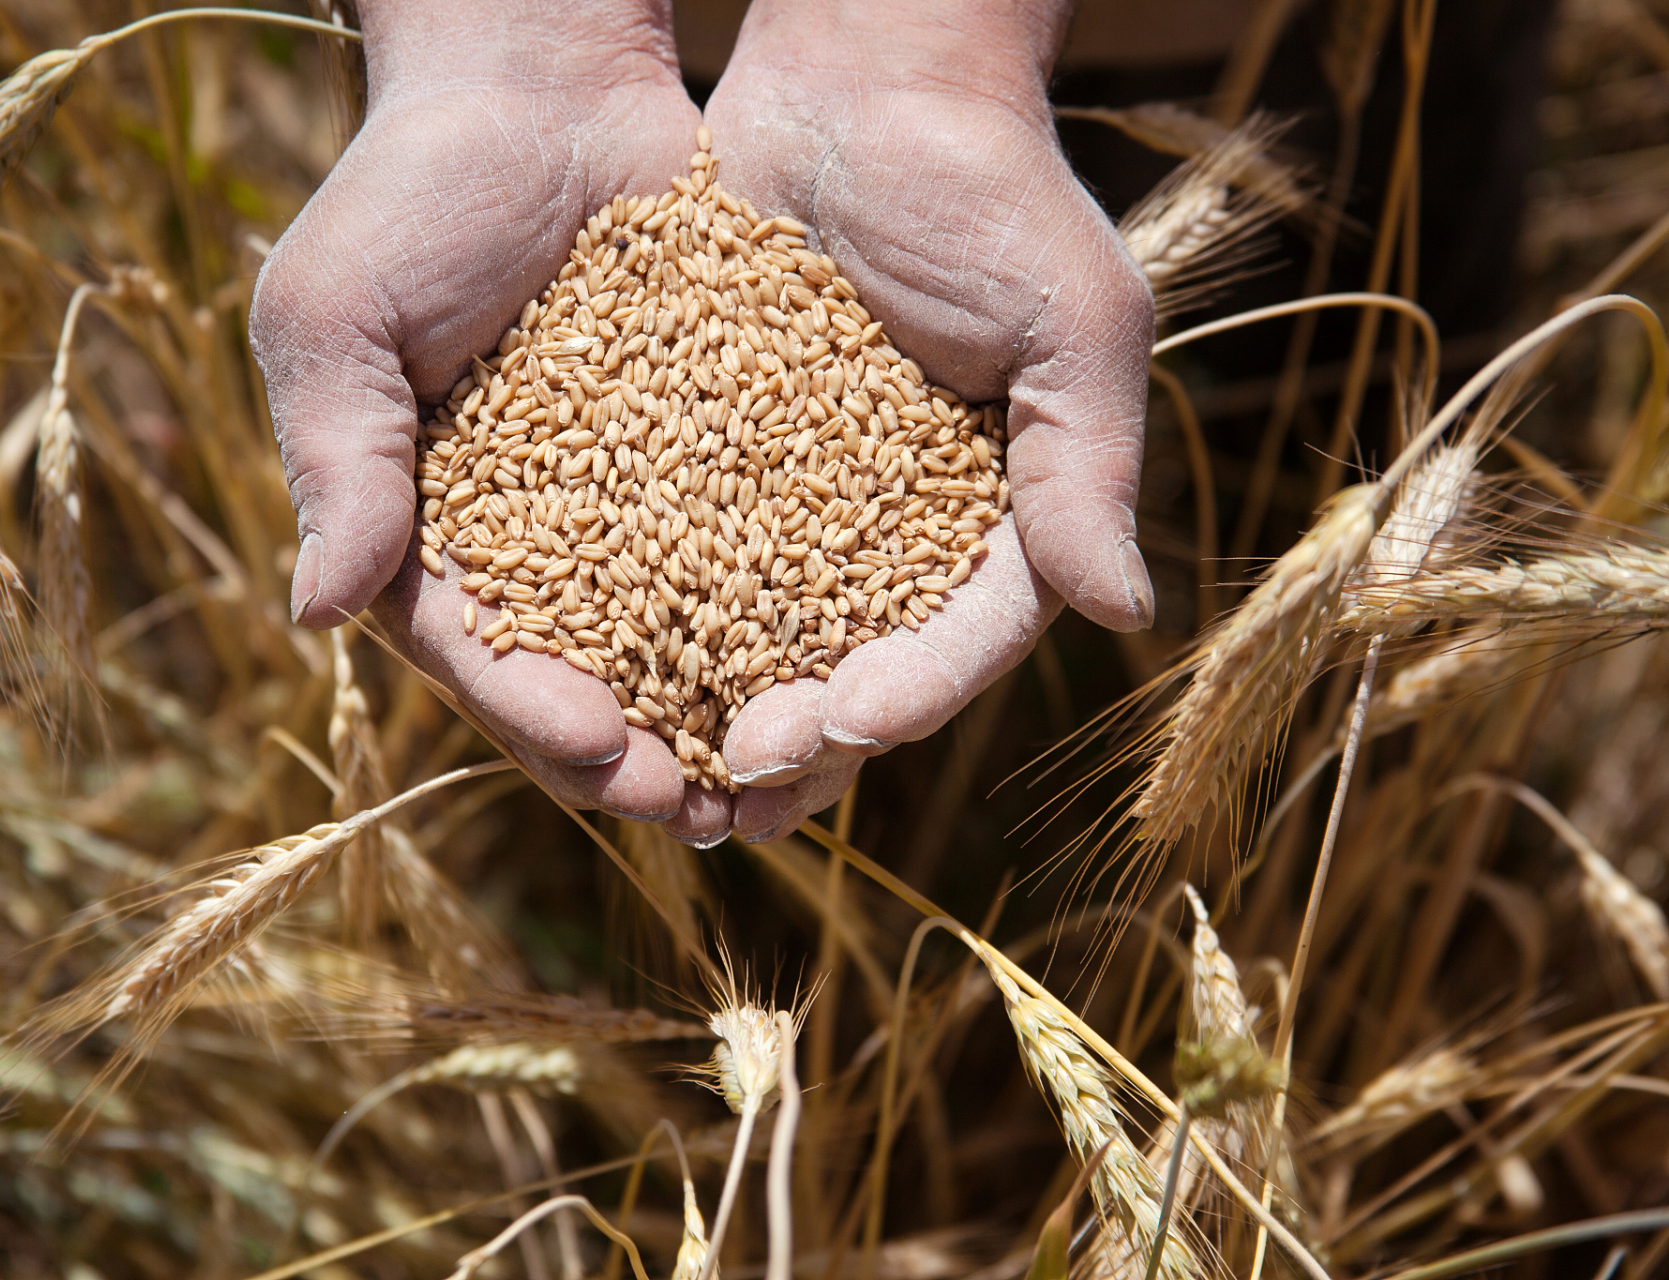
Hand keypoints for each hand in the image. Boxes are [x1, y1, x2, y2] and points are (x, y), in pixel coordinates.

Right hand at [251, 0, 718, 832]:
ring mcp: (618, 506)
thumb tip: (314, 615)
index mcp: (422, 529)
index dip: (532, 713)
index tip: (601, 756)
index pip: (473, 650)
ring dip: (721, 713)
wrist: (541, 82)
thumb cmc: (411, 188)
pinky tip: (838, 660)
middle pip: (579, 674)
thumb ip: (339, 460)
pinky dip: (781, 611)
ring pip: (671, 639)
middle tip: (710, 810)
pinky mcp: (703, 459)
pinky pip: (743, 549)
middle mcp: (524, 538)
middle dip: (638, 752)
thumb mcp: (338, 316)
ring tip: (786, 772)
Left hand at [694, 0, 1156, 836]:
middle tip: (728, 793)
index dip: (909, 693)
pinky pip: (671, 553)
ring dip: (704, 712)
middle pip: (850, 667)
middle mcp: (893, 535)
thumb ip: (1085, 469)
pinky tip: (588, 665)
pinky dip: (634, 614)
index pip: (962, 639)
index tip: (843, 725)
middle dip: (796, 740)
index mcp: (996, 522)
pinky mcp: (710, 462)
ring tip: (653, 777)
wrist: (864, 83)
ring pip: (753, 638)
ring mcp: (797, 506)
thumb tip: (1130, 617)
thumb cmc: (994, 189)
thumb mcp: (1071, 322)